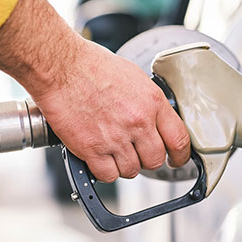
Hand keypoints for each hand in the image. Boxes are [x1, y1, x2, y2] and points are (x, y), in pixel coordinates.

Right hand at [35, 39, 189, 180]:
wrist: (61, 67)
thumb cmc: (91, 66)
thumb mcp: (133, 77)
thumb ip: (148, 102)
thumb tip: (155, 119)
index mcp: (152, 102)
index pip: (179, 140)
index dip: (180, 156)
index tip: (176, 160)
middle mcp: (138, 122)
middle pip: (155, 160)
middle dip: (146, 159)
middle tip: (135, 152)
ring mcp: (115, 138)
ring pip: (131, 171)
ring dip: (123, 165)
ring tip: (111, 150)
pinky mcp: (92, 149)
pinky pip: (107, 175)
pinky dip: (103, 171)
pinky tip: (98, 157)